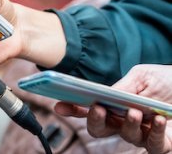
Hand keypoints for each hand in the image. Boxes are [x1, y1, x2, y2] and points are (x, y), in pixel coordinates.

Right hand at [54, 64, 171, 152]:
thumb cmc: (166, 81)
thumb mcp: (143, 76)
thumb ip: (123, 85)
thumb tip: (107, 95)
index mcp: (114, 105)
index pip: (88, 109)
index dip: (72, 109)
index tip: (59, 105)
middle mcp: (124, 122)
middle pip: (100, 129)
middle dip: (94, 121)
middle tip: (98, 108)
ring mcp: (142, 134)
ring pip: (126, 136)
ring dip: (128, 124)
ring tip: (135, 111)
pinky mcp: (162, 143)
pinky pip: (154, 145)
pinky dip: (154, 132)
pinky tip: (158, 119)